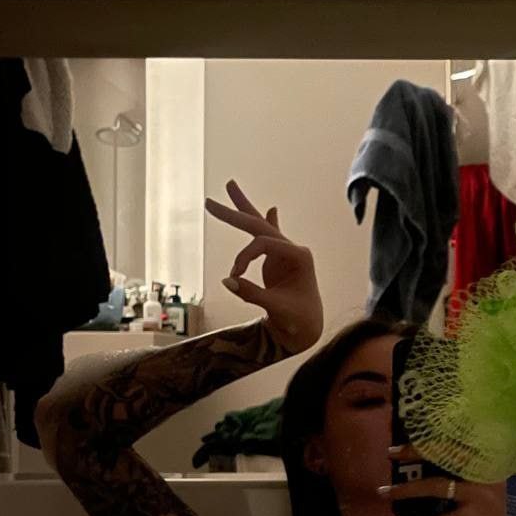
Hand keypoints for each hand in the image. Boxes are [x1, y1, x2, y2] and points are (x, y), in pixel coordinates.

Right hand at [205, 180, 323, 355]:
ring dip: (245, 209)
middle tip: (208, 202)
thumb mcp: (275, 308)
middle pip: (260, 225)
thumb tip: (226, 281)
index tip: (235, 275)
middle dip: (235, 213)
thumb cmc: (297, 320)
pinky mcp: (278, 261)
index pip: (264, 244)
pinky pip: (268, 237)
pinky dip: (266, 222)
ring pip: (262, 226)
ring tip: (230, 185)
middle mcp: (294, 250)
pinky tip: (271, 209)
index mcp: (299, 257)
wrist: (307, 330)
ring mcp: (286, 254)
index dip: (244, 257)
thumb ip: (252, 293)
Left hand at [379, 446, 507, 515]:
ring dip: (407, 489)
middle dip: (417, 451)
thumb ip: (485, 481)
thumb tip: (449, 476)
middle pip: (447, 454)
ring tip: (386, 492)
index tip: (418, 433)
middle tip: (393, 452)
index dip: (439, 435)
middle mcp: (492, 472)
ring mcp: (482, 496)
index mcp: (501, 462)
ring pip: (436, 485)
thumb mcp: (508, 494)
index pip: (466, 440)